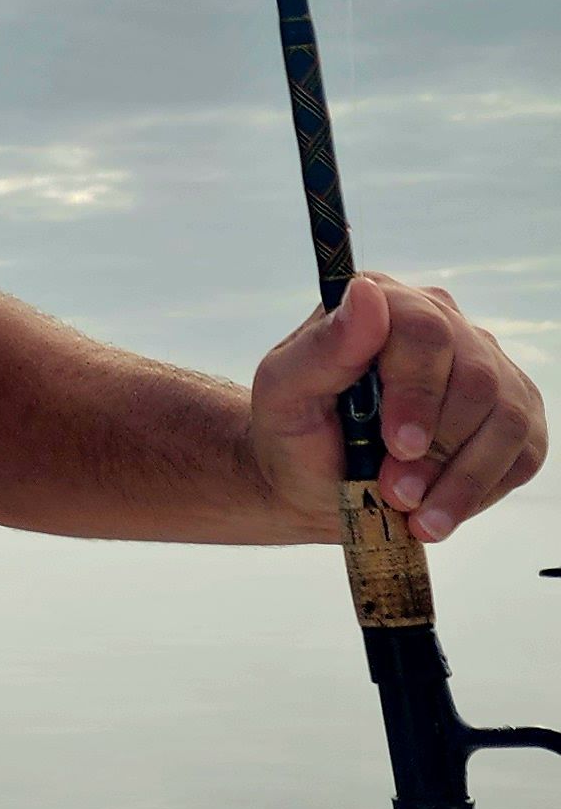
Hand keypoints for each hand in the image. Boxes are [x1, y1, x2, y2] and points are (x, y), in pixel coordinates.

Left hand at [245, 274, 547, 544]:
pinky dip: (481, 491)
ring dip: (462, 479)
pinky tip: (439, 512)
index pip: (426, 331)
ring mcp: (488, 371)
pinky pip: (523, 454)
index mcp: (389, 305)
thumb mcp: (285, 392)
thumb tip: (365, 293)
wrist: (313, 481)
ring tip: (417, 516)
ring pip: (507, 419)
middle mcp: (448, 327)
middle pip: (476, 378)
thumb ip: (324, 346)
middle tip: (396, 492)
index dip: (418, 392)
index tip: (399, 445)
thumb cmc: (294, 430)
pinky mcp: (514, 418)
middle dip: (438, 449)